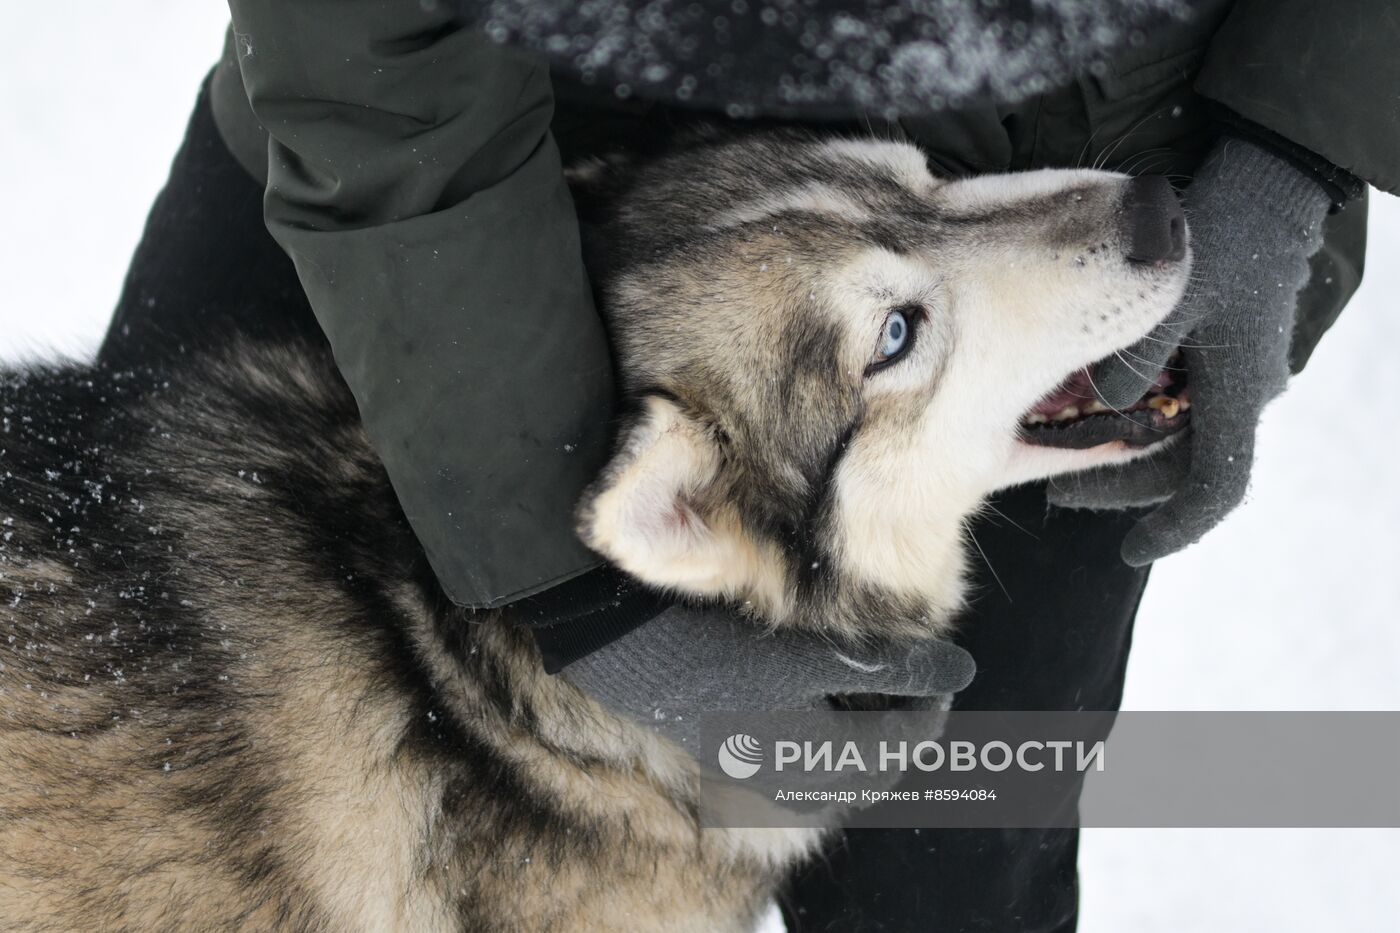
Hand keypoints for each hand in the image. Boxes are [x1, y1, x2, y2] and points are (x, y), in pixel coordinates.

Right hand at [564, 604, 975, 753]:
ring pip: (826, 757)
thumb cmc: (713, 642)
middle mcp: (777, 783)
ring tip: (873, 678)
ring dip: (858, 723)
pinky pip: (789, 746)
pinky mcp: (720, 744)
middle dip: (897, 721)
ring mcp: (745, 767)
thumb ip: (891, 669)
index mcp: (806, 770)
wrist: (610, 633)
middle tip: (918, 678)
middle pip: (863, 763)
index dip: (931, 704)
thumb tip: (959, 670)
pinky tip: (817, 685)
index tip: (952, 669)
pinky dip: (816, 720)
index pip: (896, 749)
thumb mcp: (812, 654)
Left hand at [1049, 139, 1331, 564]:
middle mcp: (1240, 392)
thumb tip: (1107, 404)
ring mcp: (1233, 372)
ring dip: (1125, 449)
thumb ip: (1135, 356)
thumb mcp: (1170, 295)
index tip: (1132, 552)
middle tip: (1061, 491)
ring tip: (1064, 449)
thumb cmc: (1222, 234)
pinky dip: (1137, 413)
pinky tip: (1091, 403)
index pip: (1215, 488)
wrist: (1269, 182)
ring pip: (1176, 435)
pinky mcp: (1221, 349)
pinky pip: (1178, 401)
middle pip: (1183, 467)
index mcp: (1237, 393)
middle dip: (1122, 485)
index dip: (1175, 528)